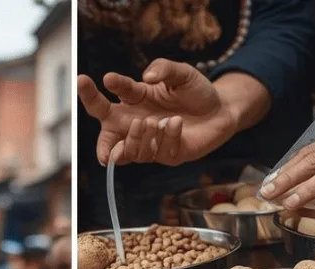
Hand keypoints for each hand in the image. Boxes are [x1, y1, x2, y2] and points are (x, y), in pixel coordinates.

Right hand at [77, 60, 236, 165]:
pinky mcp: (166, 155)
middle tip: (102, 132)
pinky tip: (177, 124)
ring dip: (136, 137)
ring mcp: (149, 142)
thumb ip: (164, 68)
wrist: (221, 110)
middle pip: (106, 136)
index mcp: (131, 103)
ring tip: (151, 122)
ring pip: (128, 151)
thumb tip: (147, 76)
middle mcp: (134, 124)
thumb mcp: (181, 72)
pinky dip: (166, 137)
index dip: (93, 93)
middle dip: (99, 139)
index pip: (104, 101)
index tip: (96, 80)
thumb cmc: (195, 91)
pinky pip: (157, 153)